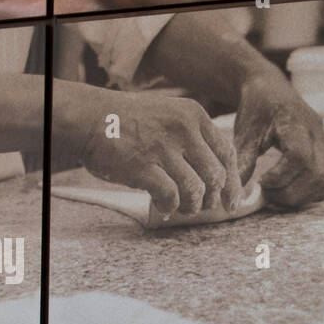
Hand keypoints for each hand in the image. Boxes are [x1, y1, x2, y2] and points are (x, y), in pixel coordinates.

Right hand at [64, 85, 241, 220]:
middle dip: (214, 199)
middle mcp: (183, 129)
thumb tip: (219, 176)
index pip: (228, 154)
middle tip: (205, 208)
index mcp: (194, 115)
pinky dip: (170, 207)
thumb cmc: (130, 122)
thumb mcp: (170, 115)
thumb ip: (195, 138)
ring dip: (192, 206)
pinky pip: (170, 196)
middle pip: (216, 176)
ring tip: (181, 208)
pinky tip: (163, 207)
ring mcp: (163, 147)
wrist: (89, 117)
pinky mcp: (143, 166)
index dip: (234, 182)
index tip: (233, 200)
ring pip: (196, 190)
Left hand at [235, 75, 323, 210]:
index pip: (300, 156)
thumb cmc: (257, 110)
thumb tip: (235, 196)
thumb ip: (242, 163)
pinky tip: (290, 189)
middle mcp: (317, 133)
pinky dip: (310, 192)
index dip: (282, 177)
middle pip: (317, 174)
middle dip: (291, 193)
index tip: (262, 182)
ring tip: (277, 194)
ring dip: (301, 196)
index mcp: (296, 122)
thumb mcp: (245, 133)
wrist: (271, 89)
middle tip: (268, 194)